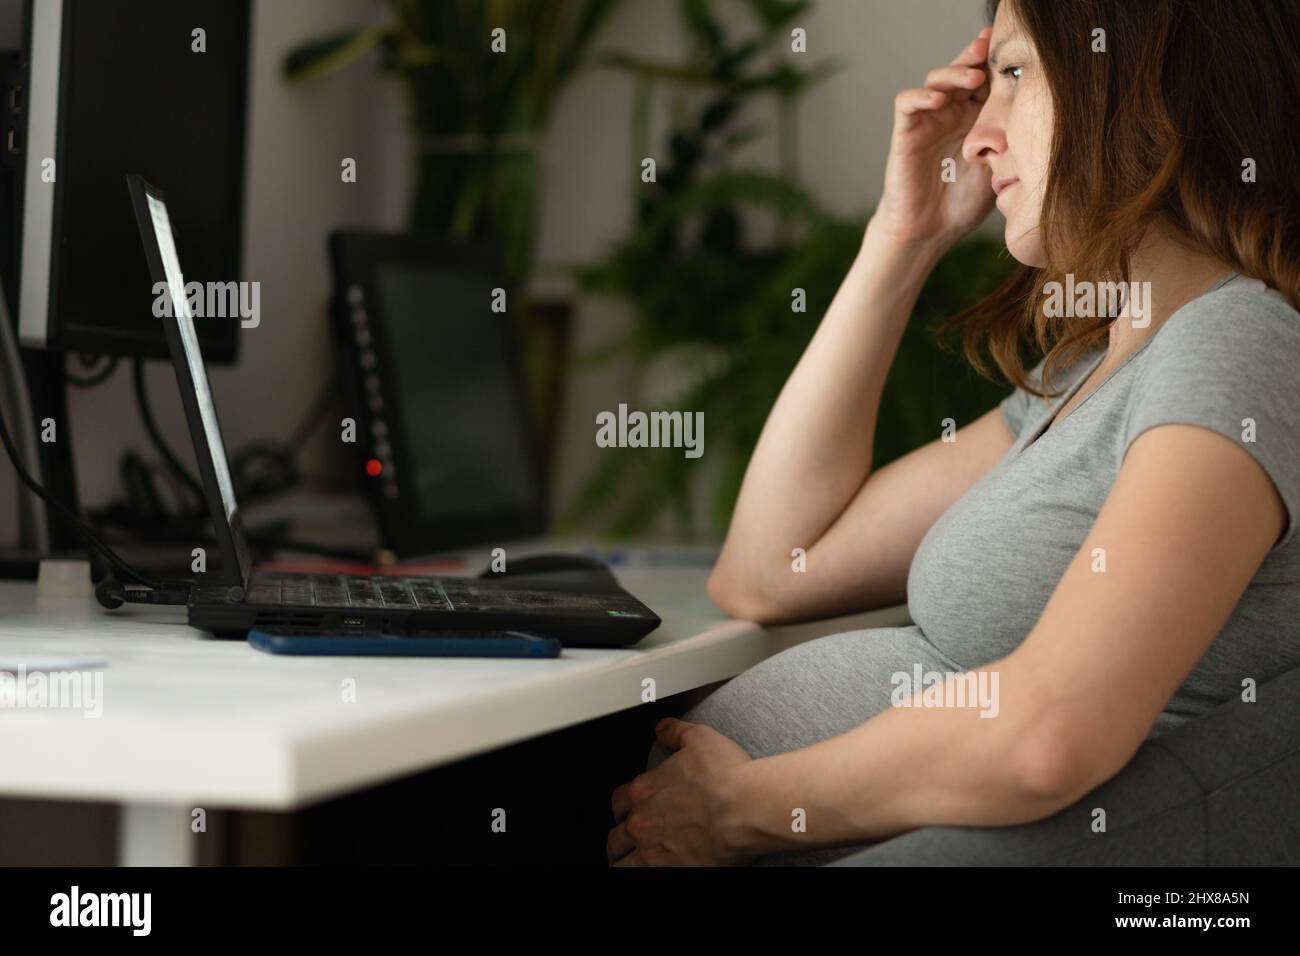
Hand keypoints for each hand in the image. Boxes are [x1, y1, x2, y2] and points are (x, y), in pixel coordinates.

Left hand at [606, 718, 752, 865]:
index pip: (619, 802)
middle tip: (628, 842)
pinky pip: (636, 878)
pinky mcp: (667, 872)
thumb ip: (674, 733)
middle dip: (621, 838)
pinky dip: (636, 874)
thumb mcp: (698, 738)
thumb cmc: (725, 776)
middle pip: (617, 836)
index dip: (625, 807)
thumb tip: (662, 729)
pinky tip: (646, 871)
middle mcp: (641, 822)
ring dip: (622, 862)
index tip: (632, 811)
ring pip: (620, 863)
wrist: (745, 808)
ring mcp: (652, 851)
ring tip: (628, 864)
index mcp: (644, 790)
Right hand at [871, 27, 995, 247]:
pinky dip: (920, 96)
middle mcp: (952, 114)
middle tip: (989, 48)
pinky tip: (939, 100)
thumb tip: (1041, 116)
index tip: (1014, 50)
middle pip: (961, 71)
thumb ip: (1011, 141)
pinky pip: (906, 103)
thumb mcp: (999, 168)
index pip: (986, 79)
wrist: (931, 231)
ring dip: (953, 73)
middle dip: (975, 57)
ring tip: (972, 78)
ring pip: (935, 80)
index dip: (996, 62)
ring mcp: (928, 121)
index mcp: (977, 118)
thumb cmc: (964, 204)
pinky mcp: (906, 133)